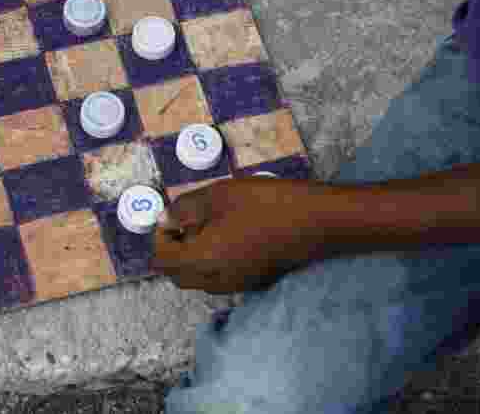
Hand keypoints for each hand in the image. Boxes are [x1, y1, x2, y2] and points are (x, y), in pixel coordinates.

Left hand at [152, 177, 330, 293]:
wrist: (319, 221)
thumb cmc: (265, 204)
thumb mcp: (218, 196)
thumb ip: (185, 208)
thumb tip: (164, 219)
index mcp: (202, 261)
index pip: (162, 261)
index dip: (160, 237)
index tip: (173, 215)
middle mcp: (217, 281)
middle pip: (178, 275)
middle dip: (174, 250)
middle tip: (187, 220)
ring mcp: (238, 285)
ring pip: (200, 279)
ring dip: (194, 257)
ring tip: (211, 224)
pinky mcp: (256, 281)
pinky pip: (222, 278)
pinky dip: (215, 261)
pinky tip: (232, 233)